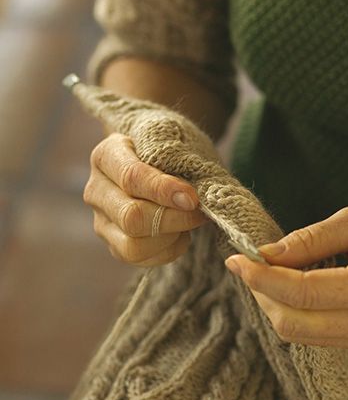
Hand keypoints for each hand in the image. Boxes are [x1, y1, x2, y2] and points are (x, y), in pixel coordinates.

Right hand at [84, 132, 209, 265]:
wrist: (160, 162)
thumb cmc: (169, 149)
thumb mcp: (172, 140)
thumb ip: (178, 162)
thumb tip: (189, 200)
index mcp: (106, 156)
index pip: (131, 177)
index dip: (164, 191)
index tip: (192, 198)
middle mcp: (96, 191)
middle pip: (130, 217)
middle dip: (172, 219)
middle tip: (199, 212)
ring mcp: (102, 222)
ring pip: (133, 246)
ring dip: (170, 237)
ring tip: (188, 221)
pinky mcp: (115, 247)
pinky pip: (143, 260)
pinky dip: (170, 250)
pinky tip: (181, 233)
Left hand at [224, 202, 347, 351]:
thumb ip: (312, 238)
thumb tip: (265, 254)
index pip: (304, 293)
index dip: (262, 278)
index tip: (236, 258)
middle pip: (293, 323)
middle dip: (261, 293)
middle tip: (247, 262)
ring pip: (297, 333)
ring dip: (272, 303)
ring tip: (269, 271)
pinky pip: (311, 334)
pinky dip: (290, 310)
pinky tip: (290, 285)